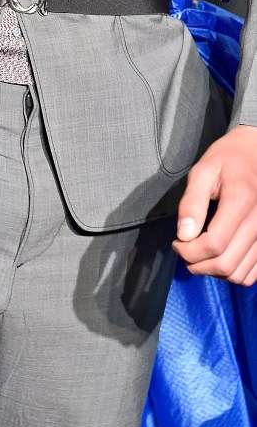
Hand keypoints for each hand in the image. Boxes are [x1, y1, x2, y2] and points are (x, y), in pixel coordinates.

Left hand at [172, 124, 256, 285]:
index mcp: (241, 201)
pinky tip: (218, 256)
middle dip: (197, 264)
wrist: (256, 152)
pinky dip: (232, 272)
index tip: (177, 242)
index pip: (214, 244)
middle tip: (184, 250)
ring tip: (199, 254)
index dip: (189, 251)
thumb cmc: (228, 159)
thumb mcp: (203, 171)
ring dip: (213, 271)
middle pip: (226, 264)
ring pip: (239, 274)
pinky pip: (252, 273)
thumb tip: (184, 234)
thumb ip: (191, 202)